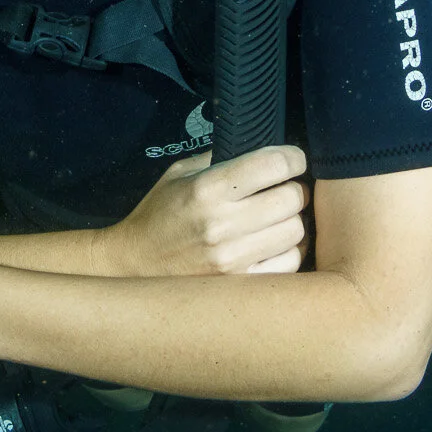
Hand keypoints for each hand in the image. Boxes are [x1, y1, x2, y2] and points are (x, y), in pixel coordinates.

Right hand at [103, 144, 308, 277]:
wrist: (134, 264)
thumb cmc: (160, 214)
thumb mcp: (180, 174)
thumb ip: (220, 158)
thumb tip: (262, 148)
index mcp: (208, 188)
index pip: (275, 164)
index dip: (293, 157)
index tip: (292, 160)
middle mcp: (222, 223)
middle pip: (293, 198)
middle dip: (294, 188)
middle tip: (282, 190)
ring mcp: (233, 258)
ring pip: (296, 231)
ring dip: (291, 221)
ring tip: (275, 219)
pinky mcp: (239, 283)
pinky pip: (289, 263)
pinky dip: (286, 251)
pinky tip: (270, 245)